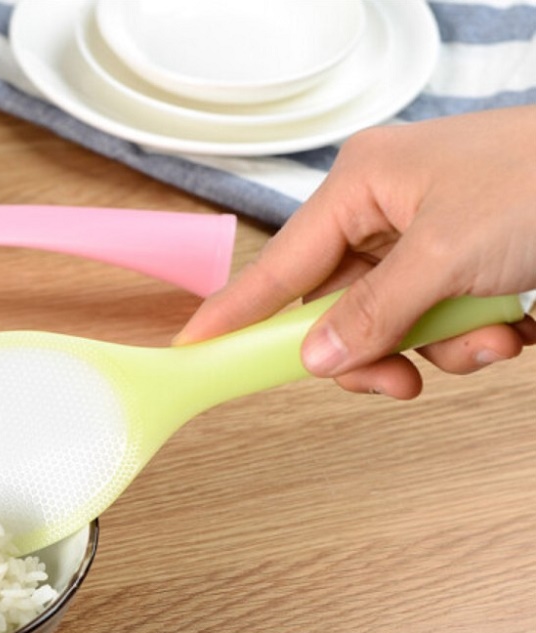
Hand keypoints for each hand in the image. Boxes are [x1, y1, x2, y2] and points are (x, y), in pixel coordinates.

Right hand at [177, 107, 535, 398]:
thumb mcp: (448, 251)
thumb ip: (374, 311)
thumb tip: (316, 357)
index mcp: (362, 186)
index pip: (278, 265)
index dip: (235, 311)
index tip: (194, 347)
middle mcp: (383, 213)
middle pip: (334, 310)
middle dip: (373, 352)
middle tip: (396, 381)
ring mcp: (422, 243)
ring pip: (388, 327)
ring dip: (437, 349)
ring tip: (488, 337)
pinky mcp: (457, 268)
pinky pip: (433, 327)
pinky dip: (469, 342)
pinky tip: (510, 327)